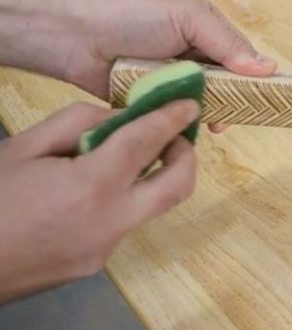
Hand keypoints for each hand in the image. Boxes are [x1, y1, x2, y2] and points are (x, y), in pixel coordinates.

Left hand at [0, 0, 275, 132]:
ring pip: (198, 104)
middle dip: (231, 101)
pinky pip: (171, 117)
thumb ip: (227, 43)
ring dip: (207, 115)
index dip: (253, 77)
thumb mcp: (188, 17)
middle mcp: (188, 57)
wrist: (71, 33)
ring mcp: (167, 81)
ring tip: (212, 126)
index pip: (239, 57)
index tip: (266, 98)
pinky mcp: (147, 103)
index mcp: (203, 31)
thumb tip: (269, 68)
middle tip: (232, 116)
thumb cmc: (133, 14)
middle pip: (222, 85)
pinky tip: (187, 133)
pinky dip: (179, 124)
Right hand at [0, 100, 198, 301]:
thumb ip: (79, 122)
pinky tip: (91, 190)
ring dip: (152, 179)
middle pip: (177, 188)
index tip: (189, 105)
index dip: (171, 120)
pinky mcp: (96, 264)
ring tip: (129, 158)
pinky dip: (120, 200)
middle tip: (174, 136)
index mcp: (89, 187)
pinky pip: (122, 224)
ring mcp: (106, 249)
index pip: (146, 145)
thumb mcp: (24, 146)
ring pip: (151, 207)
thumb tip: (120, 118)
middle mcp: (109, 222)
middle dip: (187, 156)